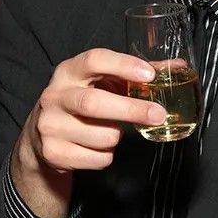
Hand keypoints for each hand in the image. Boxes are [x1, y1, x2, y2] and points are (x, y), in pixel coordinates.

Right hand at [16, 48, 165, 175]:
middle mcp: (55, 96)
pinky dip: (107, 155)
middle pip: (95, 103)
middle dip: (131, 110)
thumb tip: (176, 67)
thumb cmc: (81, 101)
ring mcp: (50, 126)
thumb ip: (134, 75)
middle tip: (158, 114)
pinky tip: (97, 146)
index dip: (123, 65)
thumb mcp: (101, 83)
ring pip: (102, 135)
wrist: (40, 137)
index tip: (149, 74)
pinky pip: (98, 158)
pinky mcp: (53, 153)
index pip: (94, 60)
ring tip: (112, 130)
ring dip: (117, 136)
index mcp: (68, 71)